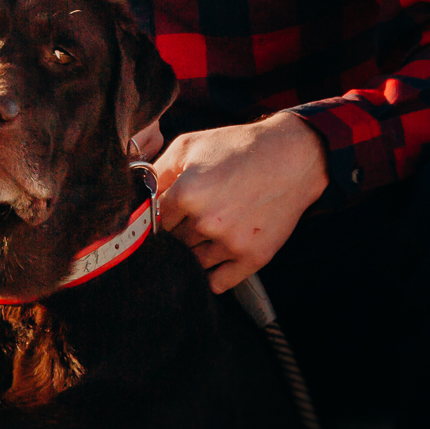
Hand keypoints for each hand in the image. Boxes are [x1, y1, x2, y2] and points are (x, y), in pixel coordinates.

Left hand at [149, 112, 327, 293]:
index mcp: (187, 194)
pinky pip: (218, 283)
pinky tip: (215, 258)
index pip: (154, 222)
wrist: (292, 157)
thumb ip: (156, 171)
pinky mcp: (253, 258)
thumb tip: (137, 194)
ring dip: (194, 252)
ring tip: (208, 231)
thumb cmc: (238, 148)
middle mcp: (206, 222)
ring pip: (192, 264)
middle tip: (192, 219)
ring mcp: (231, 243)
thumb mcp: (190, 145)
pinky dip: (212, 276)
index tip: (168, 213)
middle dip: (177, 233)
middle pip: (173, 244)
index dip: (160, 216)